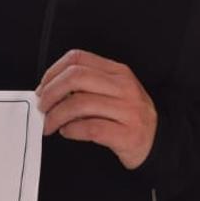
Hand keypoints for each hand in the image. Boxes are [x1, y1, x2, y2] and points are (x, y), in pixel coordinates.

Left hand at [36, 48, 157, 169]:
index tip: (42, 88)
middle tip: (42, 107)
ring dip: (56, 115)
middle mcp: (124, 87)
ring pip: (79, 103)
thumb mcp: (113, 92)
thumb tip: (48, 90)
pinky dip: (71, 130)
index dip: (52, 72)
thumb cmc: (128, 117)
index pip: (77, 58)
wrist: (156, 142)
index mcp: (118, 72)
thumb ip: (86, 86)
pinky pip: (90, 128)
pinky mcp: (127, 134)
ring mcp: (128, 110)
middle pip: (76, 77)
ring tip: (50, 124)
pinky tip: (67, 132)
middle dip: (51, 93)